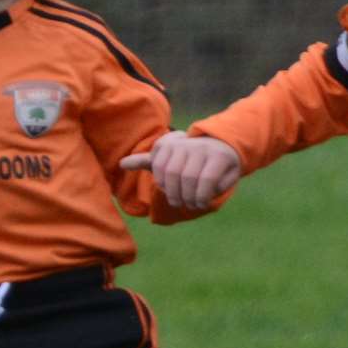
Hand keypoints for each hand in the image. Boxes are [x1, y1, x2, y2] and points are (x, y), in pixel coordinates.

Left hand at [120, 131, 240, 210]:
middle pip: (173, 174)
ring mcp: (203, 149)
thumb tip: (122, 164)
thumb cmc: (191, 159)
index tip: (169, 191)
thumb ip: (146, 161)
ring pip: (189, 178)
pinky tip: (202, 202)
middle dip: (175, 194)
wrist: (225, 148)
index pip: (159, 167)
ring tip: (192, 204)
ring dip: (190, 197)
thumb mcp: (168, 158)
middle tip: (180, 203)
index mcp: (170, 143)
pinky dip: (202, 196)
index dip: (163, 184)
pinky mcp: (219, 158)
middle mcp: (186, 144)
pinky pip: (206, 180)